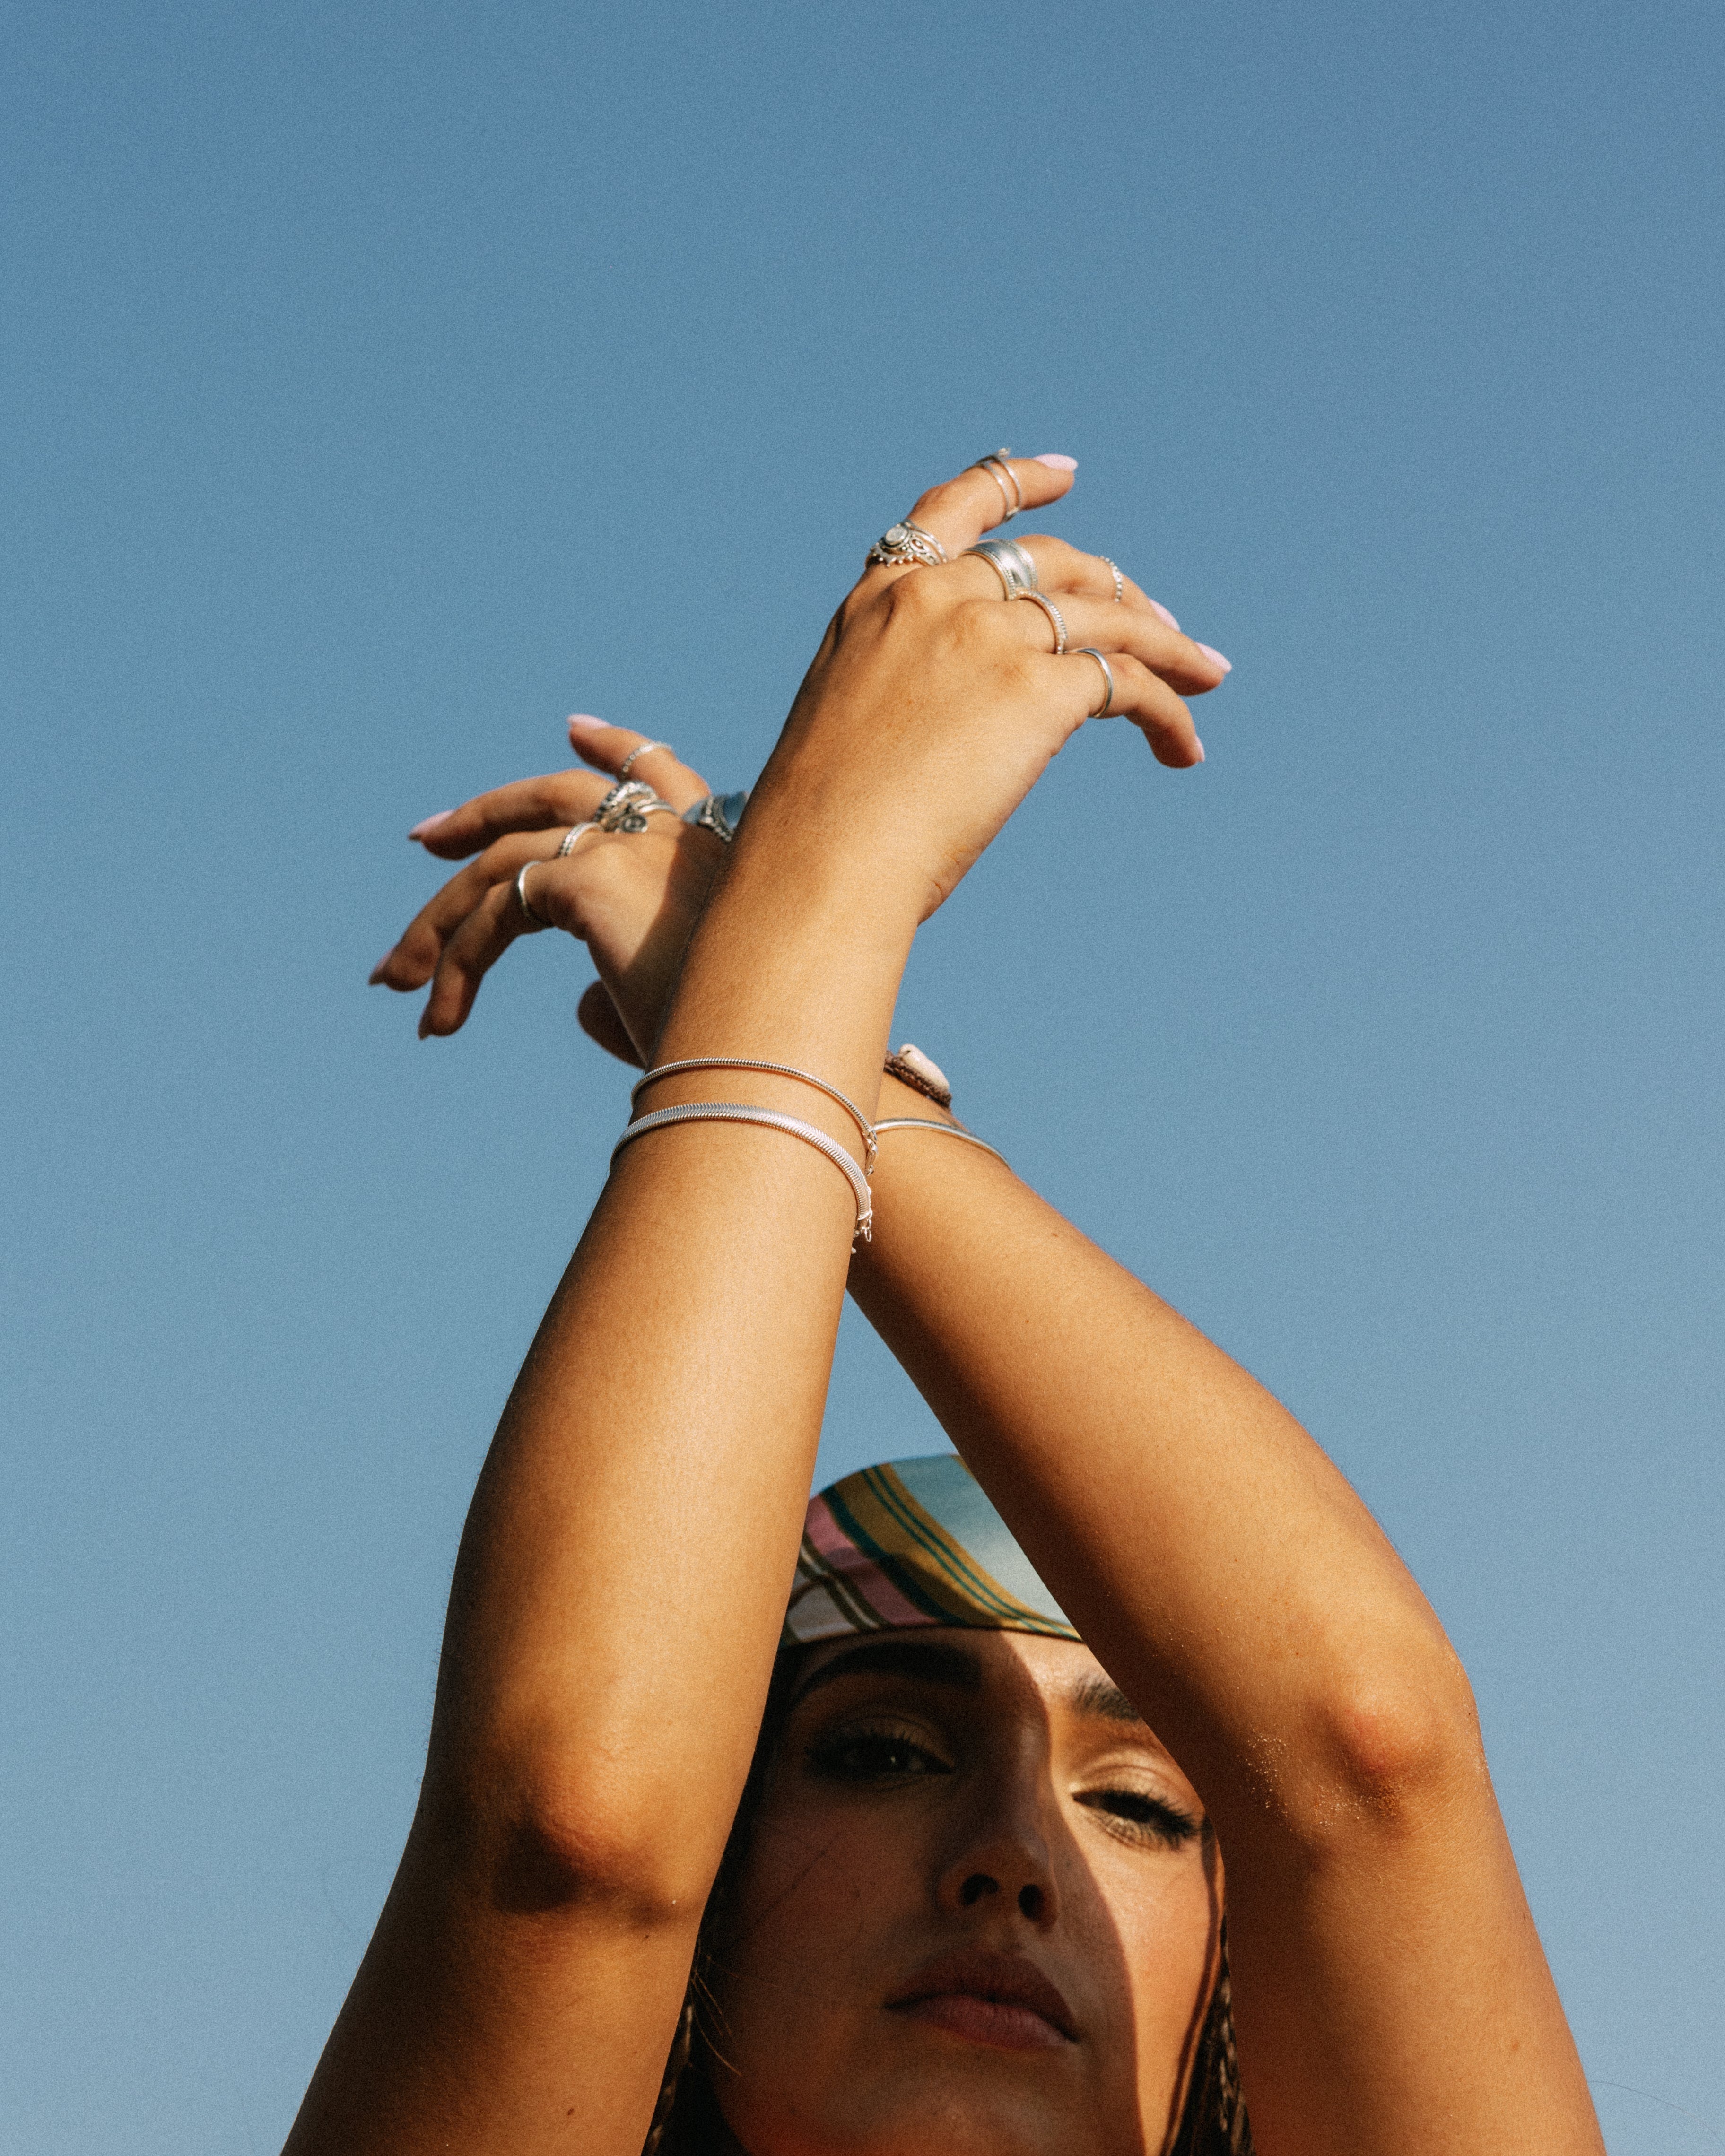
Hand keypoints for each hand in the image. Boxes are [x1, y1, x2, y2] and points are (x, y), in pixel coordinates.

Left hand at [369, 724, 728, 1062]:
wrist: (763, 1063)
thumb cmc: (735, 1060)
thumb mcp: (682, 1009)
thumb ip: (629, 986)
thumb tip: (579, 997)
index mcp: (716, 855)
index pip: (663, 775)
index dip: (617, 746)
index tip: (574, 726)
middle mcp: (677, 837)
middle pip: (560, 796)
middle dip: (487, 812)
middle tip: (427, 838)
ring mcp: (633, 847)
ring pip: (506, 861)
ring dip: (442, 924)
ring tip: (396, 980)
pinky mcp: (592, 878)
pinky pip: (497, 911)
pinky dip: (457, 965)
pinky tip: (440, 1019)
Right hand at [742, 455, 1229, 923]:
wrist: (823, 861)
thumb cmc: (825, 825)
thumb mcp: (852, 720)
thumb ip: (912, 687)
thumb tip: (975, 718)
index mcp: (880, 599)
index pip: (958, 508)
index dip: (1019, 482)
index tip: (1067, 474)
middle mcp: (939, 599)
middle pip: (1056, 564)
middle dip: (1118, 591)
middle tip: (1160, 627)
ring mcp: (991, 636)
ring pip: (1108, 619)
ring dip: (1170, 648)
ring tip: (1208, 677)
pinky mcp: (1039, 689)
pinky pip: (1130, 683)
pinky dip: (1170, 712)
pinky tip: (1184, 749)